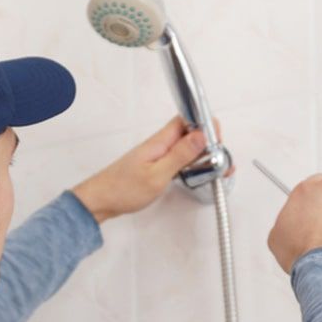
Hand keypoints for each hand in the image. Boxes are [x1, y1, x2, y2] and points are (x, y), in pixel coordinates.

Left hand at [70, 114, 233, 222]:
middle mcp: (159, 145)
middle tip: (221, 161)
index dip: (205, 125)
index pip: (187, 120)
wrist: (100, 201)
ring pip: (186, 148)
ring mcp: (157, 156)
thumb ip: (180, 155)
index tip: (218, 141)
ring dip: (201, 156)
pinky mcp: (155, 167)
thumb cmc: (122, 190)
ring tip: (216, 169)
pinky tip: (197, 175)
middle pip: (190, 134)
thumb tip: (202, 136)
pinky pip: (178, 160)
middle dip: (209, 143)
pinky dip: (190, 166)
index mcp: (160, 142)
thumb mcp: (157, 175)